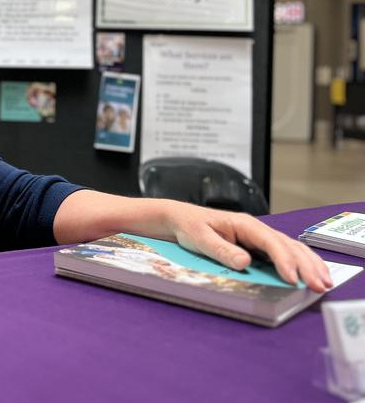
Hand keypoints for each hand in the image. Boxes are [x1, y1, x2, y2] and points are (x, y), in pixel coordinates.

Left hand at [165, 202, 332, 291]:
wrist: (180, 219)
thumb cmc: (189, 226)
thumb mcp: (200, 238)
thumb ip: (221, 249)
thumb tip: (244, 262)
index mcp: (244, 223)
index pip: (270, 242)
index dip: (284, 260)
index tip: (292, 278)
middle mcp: (256, 229)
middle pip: (288, 245)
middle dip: (306, 265)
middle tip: (319, 286)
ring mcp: (259, 237)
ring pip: (292, 248)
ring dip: (310, 264)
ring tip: (324, 282)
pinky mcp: (258, 246)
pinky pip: (285, 253)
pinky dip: (301, 262)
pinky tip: (312, 273)